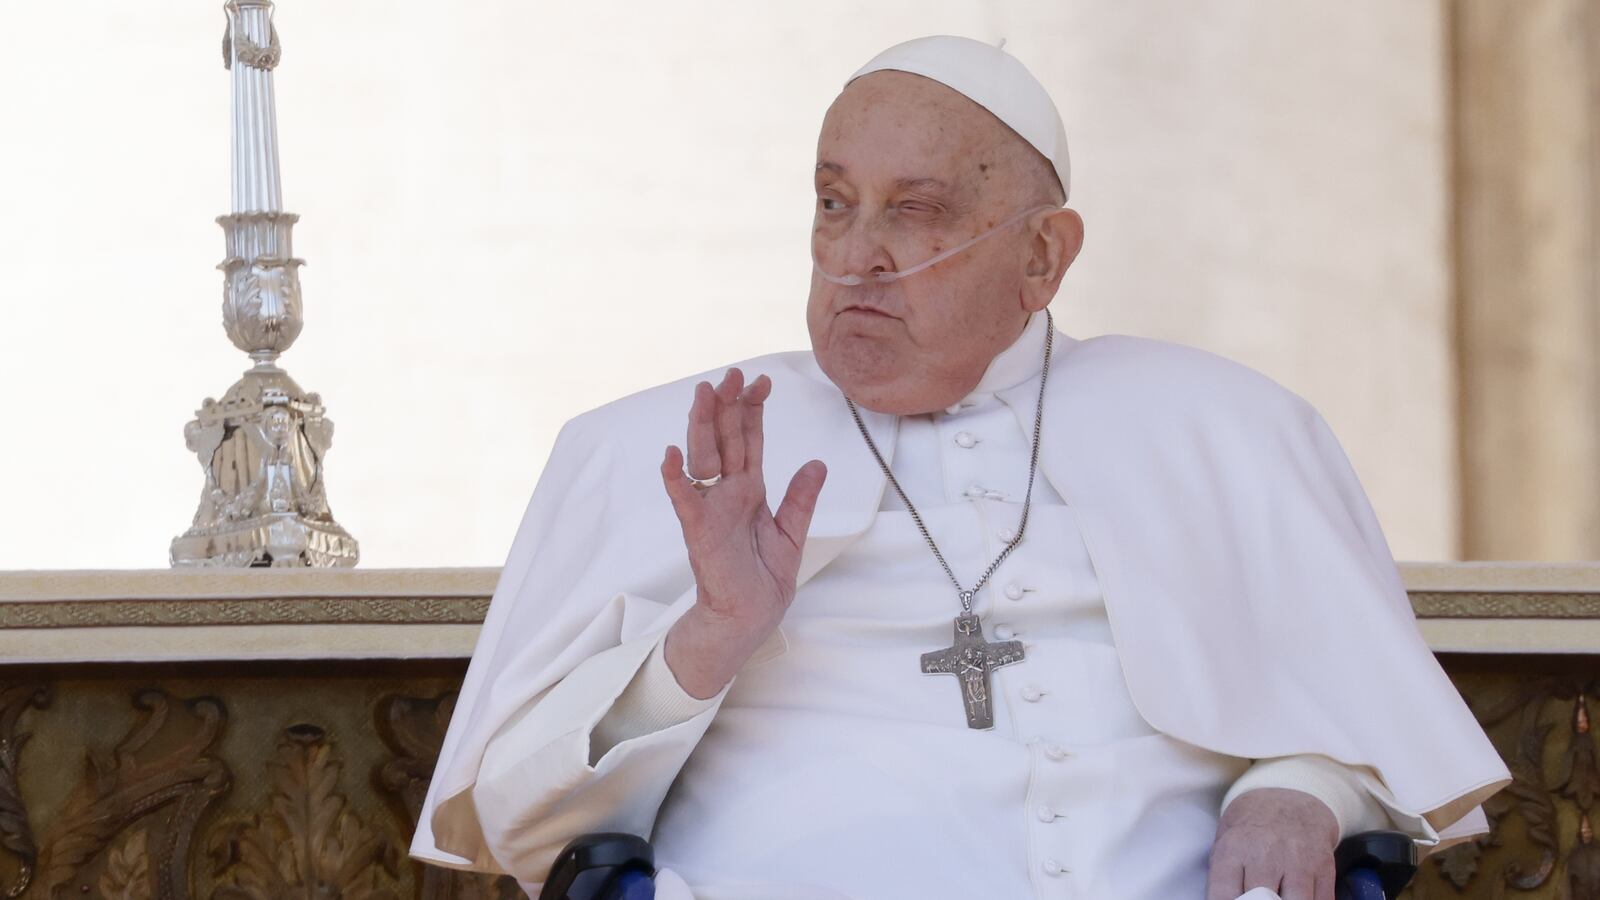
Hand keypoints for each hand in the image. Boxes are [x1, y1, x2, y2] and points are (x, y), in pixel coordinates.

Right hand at [658, 368, 826, 698]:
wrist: (750, 619)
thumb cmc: (764, 580)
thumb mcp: (792, 533)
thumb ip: (801, 498)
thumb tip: (817, 463)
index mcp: (749, 489)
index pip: (749, 440)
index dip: (753, 410)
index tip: (761, 381)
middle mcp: (727, 492)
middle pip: (725, 439)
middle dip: (728, 405)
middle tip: (732, 373)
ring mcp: (710, 508)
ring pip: (704, 457)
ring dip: (702, 426)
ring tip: (704, 394)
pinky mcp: (699, 531)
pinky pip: (684, 500)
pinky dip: (675, 478)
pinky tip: (670, 454)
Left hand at [1206, 788, 1338, 899]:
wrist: (1290, 798)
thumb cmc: (1251, 829)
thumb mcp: (1225, 844)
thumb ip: (1224, 878)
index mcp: (1234, 849)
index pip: (1225, 895)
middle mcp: (1265, 854)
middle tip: (1257, 898)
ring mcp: (1298, 861)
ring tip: (1278, 897)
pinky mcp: (1324, 867)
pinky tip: (1297, 896)